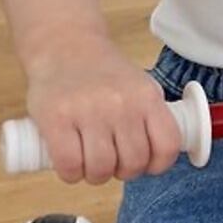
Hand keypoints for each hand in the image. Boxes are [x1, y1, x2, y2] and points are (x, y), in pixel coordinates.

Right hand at [24, 39, 182, 184]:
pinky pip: (70, 165)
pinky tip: (70, 165)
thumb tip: (159, 158)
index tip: (145, 164)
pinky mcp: (56, 119)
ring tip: (89, 163)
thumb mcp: (140, 87)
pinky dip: (71, 174)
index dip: (158, 165)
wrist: (65, 46)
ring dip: (95, 176)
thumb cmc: (104, 75)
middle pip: (132, 163)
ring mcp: (88, 111)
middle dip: (122, 172)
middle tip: (111, 162)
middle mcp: (121, 104)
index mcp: (147, 97)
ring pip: (101, 168)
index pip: (167, 146)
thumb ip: (151, 118)